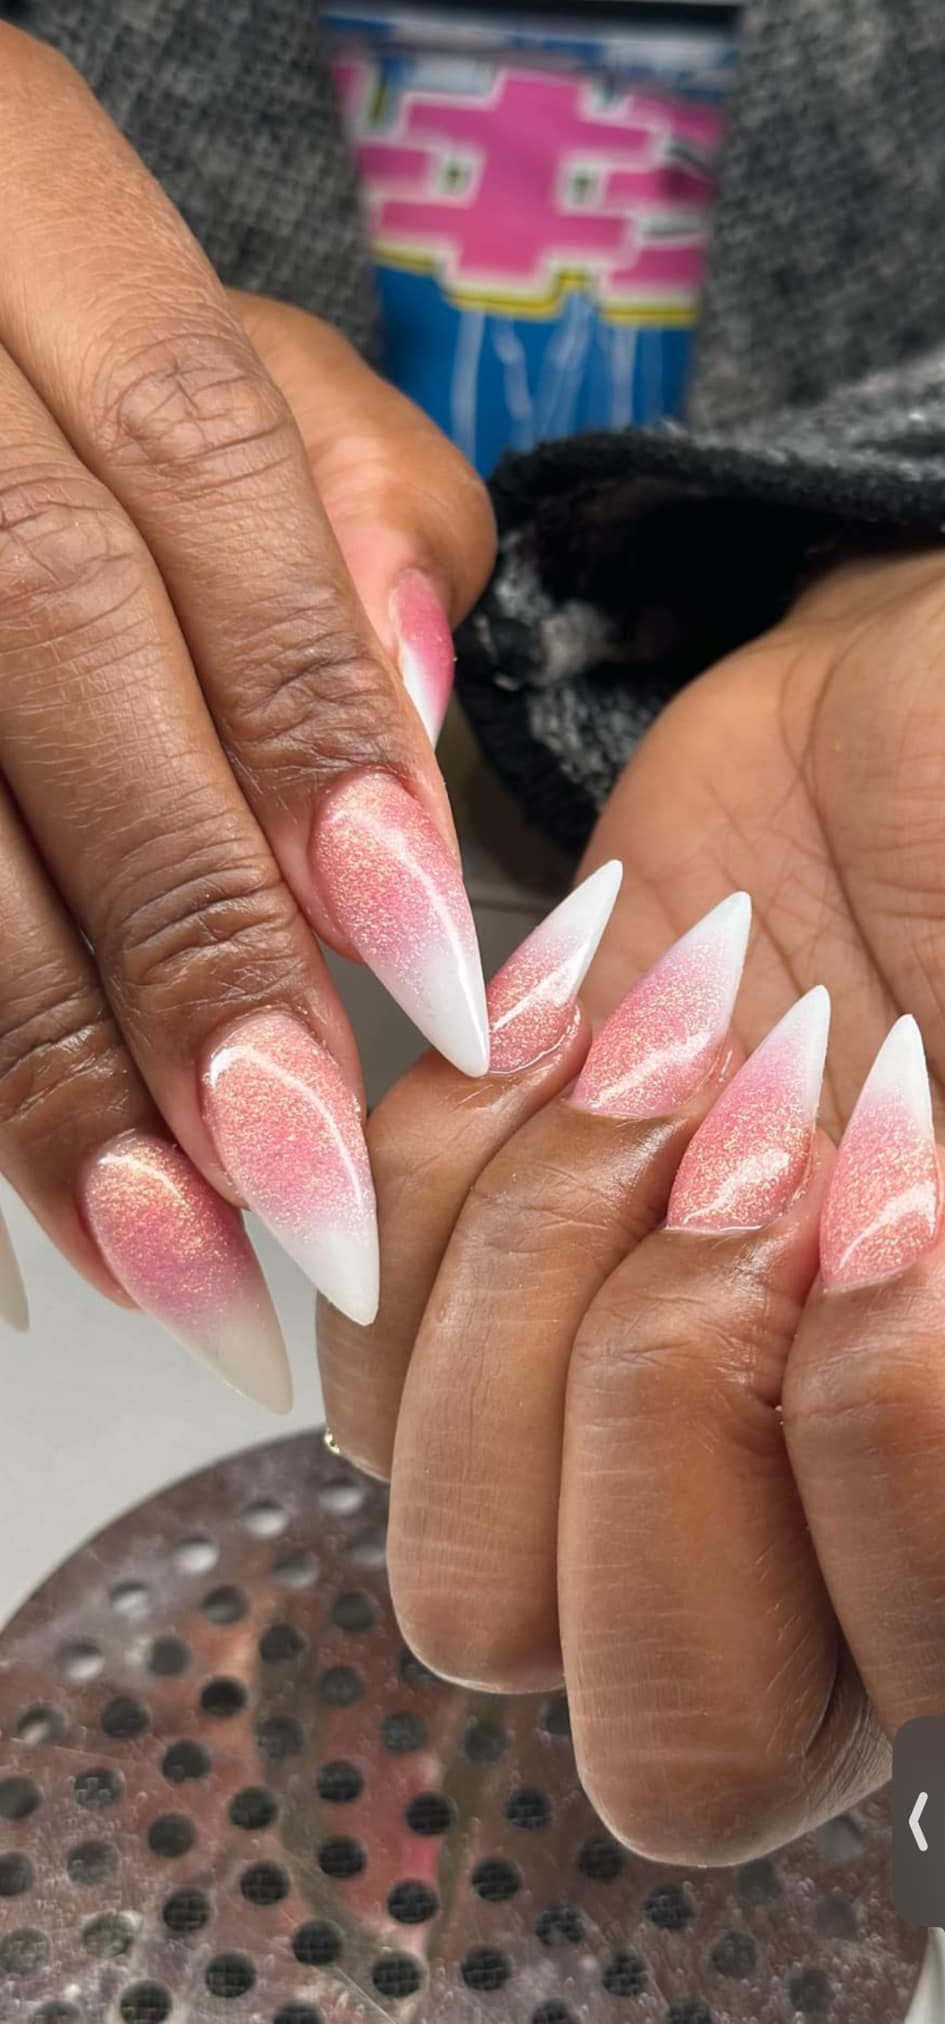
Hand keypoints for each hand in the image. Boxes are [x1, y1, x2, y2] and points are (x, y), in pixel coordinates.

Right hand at [0, 23, 493, 1400]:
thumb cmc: (61, 323)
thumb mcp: (219, 335)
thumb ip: (341, 496)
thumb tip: (406, 717)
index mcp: (24, 199)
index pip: (200, 471)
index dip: (311, 727)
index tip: (423, 959)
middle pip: (45, 641)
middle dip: (184, 924)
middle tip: (296, 1161)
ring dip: (36, 1041)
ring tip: (160, 1235)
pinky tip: (37, 1175)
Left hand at [318, 547, 944, 1858]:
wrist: (895, 747)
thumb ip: (939, 1279)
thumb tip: (869, 1312)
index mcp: (936, 1547)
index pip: (861, 1706)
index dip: (862, 1436)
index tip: (898, 1184)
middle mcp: (791, 1559)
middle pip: (648, 1730)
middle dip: (672, 1385)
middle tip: (754, 1140)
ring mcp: (608, 1449)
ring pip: (465, 1572)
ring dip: (552, 1258)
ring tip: (676, 1057)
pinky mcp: (468, 1300)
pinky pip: (360, 1348)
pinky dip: (448, 1156)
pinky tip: (581, 1022)